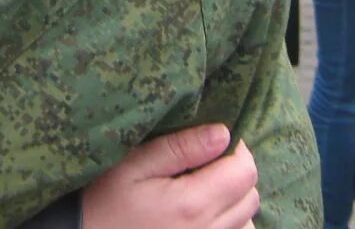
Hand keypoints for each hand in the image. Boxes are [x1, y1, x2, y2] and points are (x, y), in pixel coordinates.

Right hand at [81, 124, 258, 228]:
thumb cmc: (103, 199)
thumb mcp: (133, 164)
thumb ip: (179, 148)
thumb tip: (222, 133)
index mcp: (191, 204)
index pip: (244, 171)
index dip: (237, 149)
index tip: (215, 140)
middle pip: (250, 196)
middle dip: (236, 172)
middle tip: (208, 161)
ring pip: (248, 220)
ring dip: (235, 200)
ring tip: (206, 188)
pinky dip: (231, 223)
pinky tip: (206, 212)